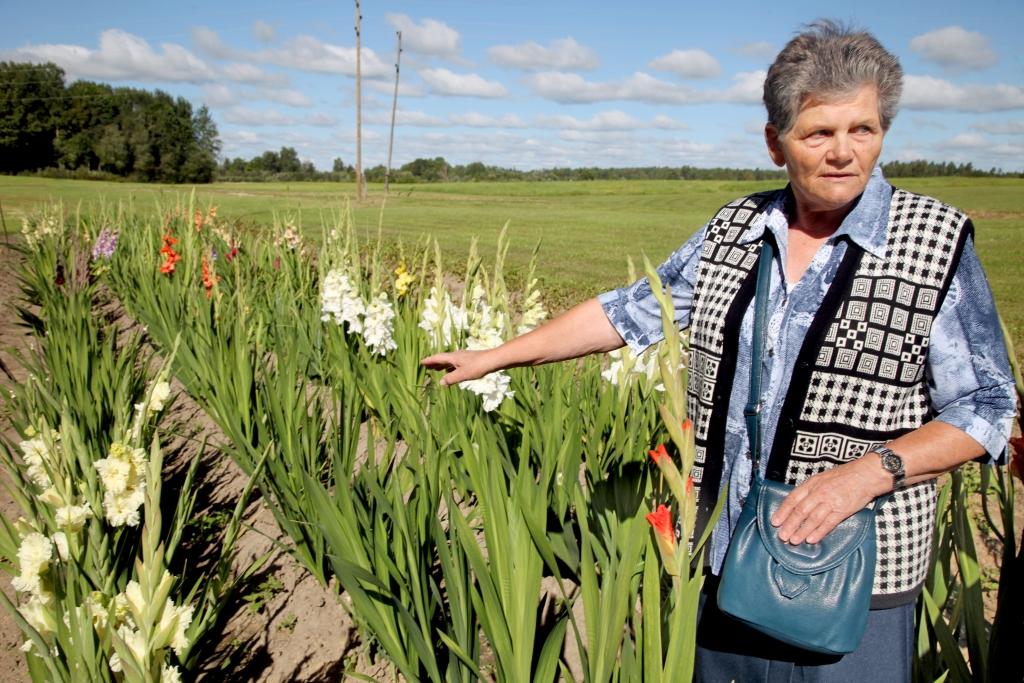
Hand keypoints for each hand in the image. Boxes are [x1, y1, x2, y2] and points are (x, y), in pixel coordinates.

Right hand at [420, 349, 494, 385]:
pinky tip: (451, 372)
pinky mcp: (470, 361)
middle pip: (443, 359)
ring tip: (436, 369)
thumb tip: (441, 382)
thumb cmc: (478, 366)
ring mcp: (463, 358)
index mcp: (453, 357)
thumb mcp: (463, 374)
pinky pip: (455, 364)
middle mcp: (457, 356)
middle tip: (426, 366)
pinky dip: (450, 368)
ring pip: (449, 361)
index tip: (421, 362)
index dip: (429, 360)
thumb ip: (451, 379)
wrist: (493, 360)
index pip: (438, 358)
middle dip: (434, 363)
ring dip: (442, 365)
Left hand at [770, 455, 889, 544]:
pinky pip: (828, 523)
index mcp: (812, 484)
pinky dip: (818, 532)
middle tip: (782, 536)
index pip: (793, 499)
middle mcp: (819, 493)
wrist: (866, 475)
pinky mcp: (842, 510)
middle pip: (800, 511)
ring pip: (812, 519)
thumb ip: (810, 490)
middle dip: (789, 525)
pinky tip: (811, 540)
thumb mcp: (822, 478)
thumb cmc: (844, 476)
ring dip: (801, 531)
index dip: (783, 511)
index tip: (775, 522)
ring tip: (793, 540)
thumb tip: (797, 504)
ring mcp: (831, 502)